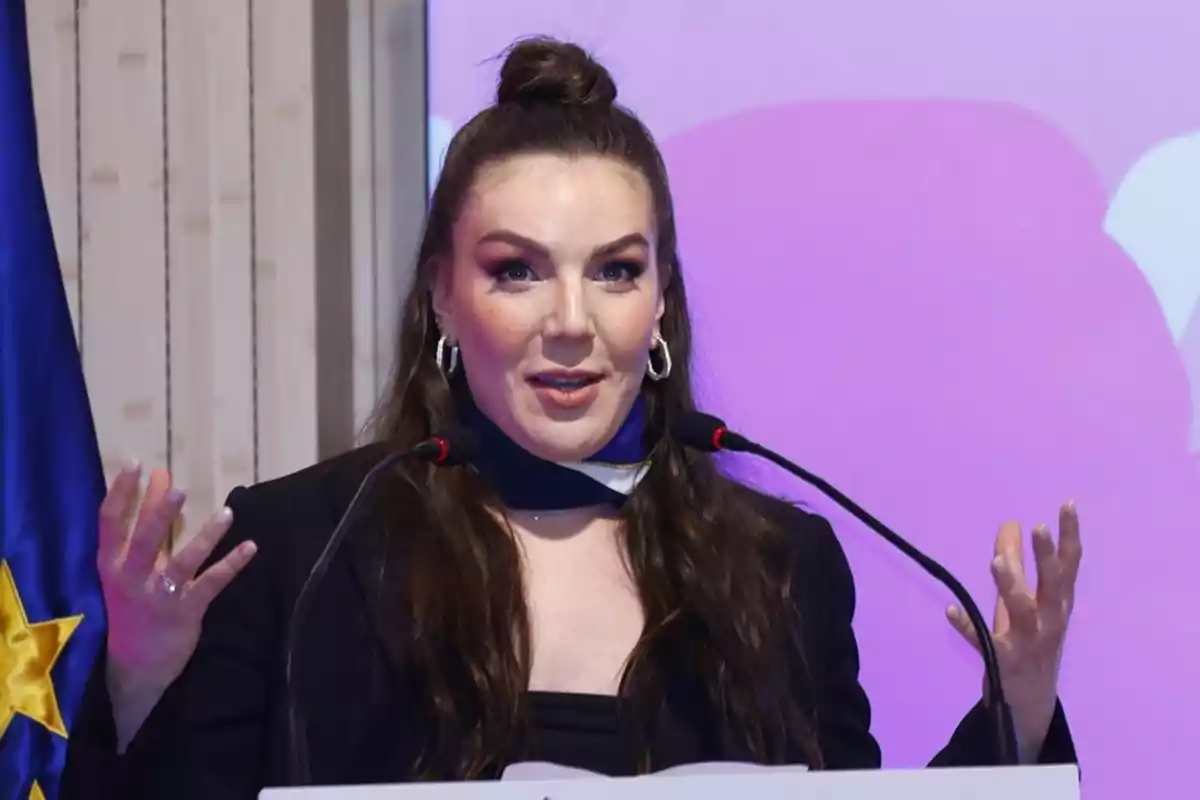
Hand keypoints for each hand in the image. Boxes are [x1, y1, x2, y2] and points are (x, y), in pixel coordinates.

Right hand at [98, 462, 256, 733]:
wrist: (136, 665)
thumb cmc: (134, 601)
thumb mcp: (132, 563)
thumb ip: (147, 517)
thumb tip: (160, 474)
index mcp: (111, 563)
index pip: (109, 523)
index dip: (120, 492)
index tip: (135, 464)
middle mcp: (131, 579)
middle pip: (144, 542)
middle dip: (160, 516)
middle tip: (178, 489)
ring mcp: (159, 596)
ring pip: (183, 563)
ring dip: (206, 538)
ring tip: (226, 514)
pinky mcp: (185, 612)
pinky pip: (211, 583)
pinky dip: (232, 565)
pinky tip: (251, 547)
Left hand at [946, 502, 1081, 762]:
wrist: (1028, 703)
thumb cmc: (1028, 641)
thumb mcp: (1027, 601)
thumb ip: (1019, 564)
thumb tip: (1009, 523)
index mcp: (1058, 605)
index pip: (1069, 566)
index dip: (1070, 536)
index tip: (1068, 505)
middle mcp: (1050, 622)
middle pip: (1053, 586)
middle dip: (1046, 557)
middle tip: (1037, 527)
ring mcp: (1028, 643)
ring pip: (1022, 612)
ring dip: (1010, 586)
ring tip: (997, 560)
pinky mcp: (1003, 662)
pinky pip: (984, 642)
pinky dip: (967, 626)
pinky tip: (950, 609)